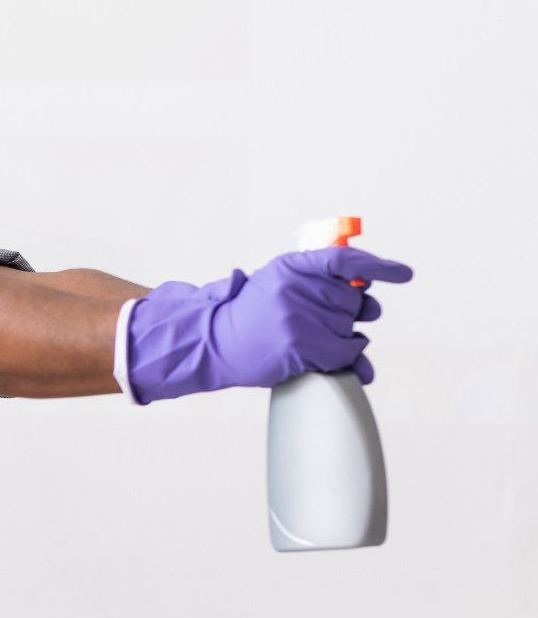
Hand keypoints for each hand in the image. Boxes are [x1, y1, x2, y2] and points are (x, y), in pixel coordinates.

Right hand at [126, 246, 412, 403]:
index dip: (379, 266)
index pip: (345, 260)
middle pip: (354, 298)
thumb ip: (315, 279)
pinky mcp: (299, 346)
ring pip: (352, 328)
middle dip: (353, 311)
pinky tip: (327, 353)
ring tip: (318, 337)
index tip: (404, 274)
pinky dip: (346, 356)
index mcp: (290, 266)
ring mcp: (297, 318)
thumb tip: (365, 287)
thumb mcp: (275, 282)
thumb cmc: (249, 316)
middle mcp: (295, 288)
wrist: (213, 343)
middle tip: (330, 317)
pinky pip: (345, 352)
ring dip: (346, 336)